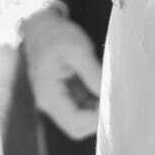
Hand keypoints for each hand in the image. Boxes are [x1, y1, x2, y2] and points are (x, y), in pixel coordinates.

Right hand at [21, 3, 102, 141]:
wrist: (40, 26)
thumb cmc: (56, 35)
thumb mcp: (78, 50)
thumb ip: (93, 74)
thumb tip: (110, 95)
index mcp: (48, 94)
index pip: (75, 122)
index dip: (97, 119)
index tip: (114, 104)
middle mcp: (49, 103)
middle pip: (77, 128)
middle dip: (98, 118)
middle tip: (114, 100)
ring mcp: (56, 101)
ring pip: (81, 121)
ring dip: (97, 111)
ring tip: (111, 92)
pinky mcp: (64, 96)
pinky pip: (81, 109)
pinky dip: (95, 104)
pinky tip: (103, 89)